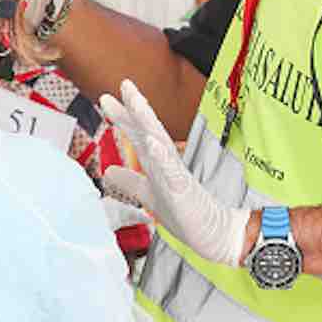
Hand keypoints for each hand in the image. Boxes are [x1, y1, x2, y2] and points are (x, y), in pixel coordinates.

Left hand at [99, 80, 250, 266]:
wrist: (216, 237)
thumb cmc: (185, 214)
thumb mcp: (149, 195)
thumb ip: (130, 181)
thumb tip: (108, 171)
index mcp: (159, 164)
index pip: (139, 134)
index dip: (123, 117)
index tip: (105, 98)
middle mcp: (168, 164)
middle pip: (150, 130)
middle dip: (136, 107)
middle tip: (125, 84)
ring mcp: (177, 176)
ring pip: (162, 143)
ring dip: (148, 122)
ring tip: (136, 102)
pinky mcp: (184, 191)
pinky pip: (173, 171)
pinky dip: (162, 156)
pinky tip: (152, 142)